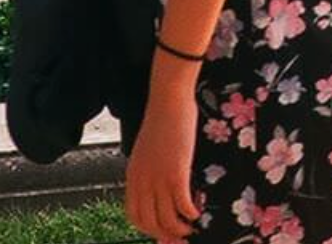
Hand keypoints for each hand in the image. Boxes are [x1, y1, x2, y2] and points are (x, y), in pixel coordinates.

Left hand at [124, 84, 199, 241]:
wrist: (167, 101)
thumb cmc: (161, 122)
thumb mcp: (148, 151)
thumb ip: (150, 171)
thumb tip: (160, 189)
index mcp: (133, 177)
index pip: (134, 215)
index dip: (149, 228)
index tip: (163, 232)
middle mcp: (142, 182)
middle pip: (150, 223)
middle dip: (166, 235)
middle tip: (181, 236)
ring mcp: (158, 179)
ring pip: (166, 220)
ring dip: (180, 229)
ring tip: (191, 227)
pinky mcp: (175, 173)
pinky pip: (182, 205)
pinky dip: (191, 214)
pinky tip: (198, 212)